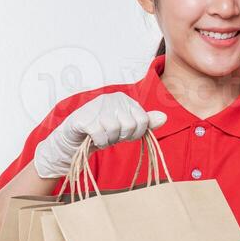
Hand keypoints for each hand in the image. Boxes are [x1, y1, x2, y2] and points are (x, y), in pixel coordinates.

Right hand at [34, 93, 166, 178]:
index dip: (136, 134)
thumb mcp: (127, 127)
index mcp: (124, 99)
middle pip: (130, 126)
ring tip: (102, 136)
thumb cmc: (103, 131)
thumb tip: (165, 118)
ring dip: (109, 140)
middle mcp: (111, 98)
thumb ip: (145, 122)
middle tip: (111, 136)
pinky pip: (101, 135)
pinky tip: (93, 138)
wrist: (75, 138)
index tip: (125, 135)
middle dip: (121, 137)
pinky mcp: (84, 118)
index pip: (143, 120)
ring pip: (115, 130)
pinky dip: (99, 142)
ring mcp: (96, 106)